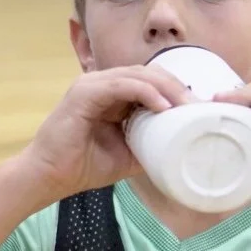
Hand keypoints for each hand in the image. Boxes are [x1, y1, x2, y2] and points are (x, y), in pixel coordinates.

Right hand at [23, 65, 192, 202]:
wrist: (49, 177)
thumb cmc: (83, 166)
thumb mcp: (128, 155)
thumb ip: (150, 145)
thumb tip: (181, 148)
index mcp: (113, 94)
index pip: (151, 81)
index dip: (177, 90)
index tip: (200, 108)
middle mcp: (103, 83)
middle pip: (150, 73)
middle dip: (178, 87)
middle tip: (199, 105)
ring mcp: (92, 84)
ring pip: (139, 74)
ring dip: (167, 88)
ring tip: (187, 105)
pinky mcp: (84, 92)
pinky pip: (122, 85)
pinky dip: (146, 93)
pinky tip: (163, 107)